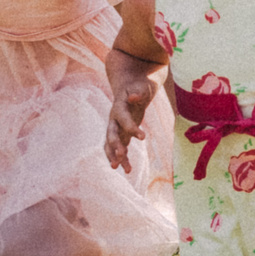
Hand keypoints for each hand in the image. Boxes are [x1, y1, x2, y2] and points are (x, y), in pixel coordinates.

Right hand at [104, 48, 157, 170]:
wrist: (129, 86)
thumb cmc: (138, 85)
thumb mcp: (141, 86)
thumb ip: (138, 92)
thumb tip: (133, 96)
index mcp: (119, 107)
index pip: (123, 119)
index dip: (131, 127)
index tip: (143, 137)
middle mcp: (114, 118)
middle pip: (111, 133)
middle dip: (115, 146)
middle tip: (121, 157)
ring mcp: (116, 127)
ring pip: (112, 144)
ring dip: (116, 156)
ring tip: (122, 169)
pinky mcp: (121, 133)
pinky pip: (119, 147)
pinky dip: (122, 158)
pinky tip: (128, 170)